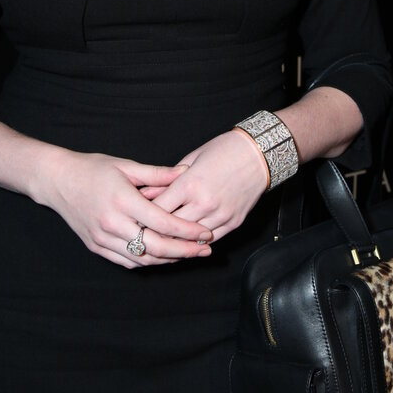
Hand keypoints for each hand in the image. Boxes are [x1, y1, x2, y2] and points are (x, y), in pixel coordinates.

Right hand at [42, 150, 213, 268]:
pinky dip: (147, 262)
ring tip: (190, 254)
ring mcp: (103, 238)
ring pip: (143, 259)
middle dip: (185, 251)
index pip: (163, 223)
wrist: (57, 181)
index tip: (206, 233)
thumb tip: (186, 171)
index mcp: (123, 200)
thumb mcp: (126, 165)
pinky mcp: (96, 247)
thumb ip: (157, 173)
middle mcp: (113, 223)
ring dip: (169, 259)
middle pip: (156, 247)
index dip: (188, 231)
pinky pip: (127, 261)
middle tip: (206, 249)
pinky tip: (163, 257)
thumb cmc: (92, 169)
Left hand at [141, 130, 267, 241]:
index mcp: (189, 184)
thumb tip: (147, 194)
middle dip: (155, 232)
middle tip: (142, 235)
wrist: (258, 153)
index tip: (134, 219)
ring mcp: (220, 215)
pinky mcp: (233, 222)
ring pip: (190, 239)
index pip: (158, 209)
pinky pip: (211, 240)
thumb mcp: (191, 158)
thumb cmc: (224, 150)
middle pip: (171, 228)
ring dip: (176, 241)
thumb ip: (168, 179)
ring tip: (161, 242)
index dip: (143, 216)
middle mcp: (204, 203)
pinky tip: (187, 242)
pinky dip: (197, 242)